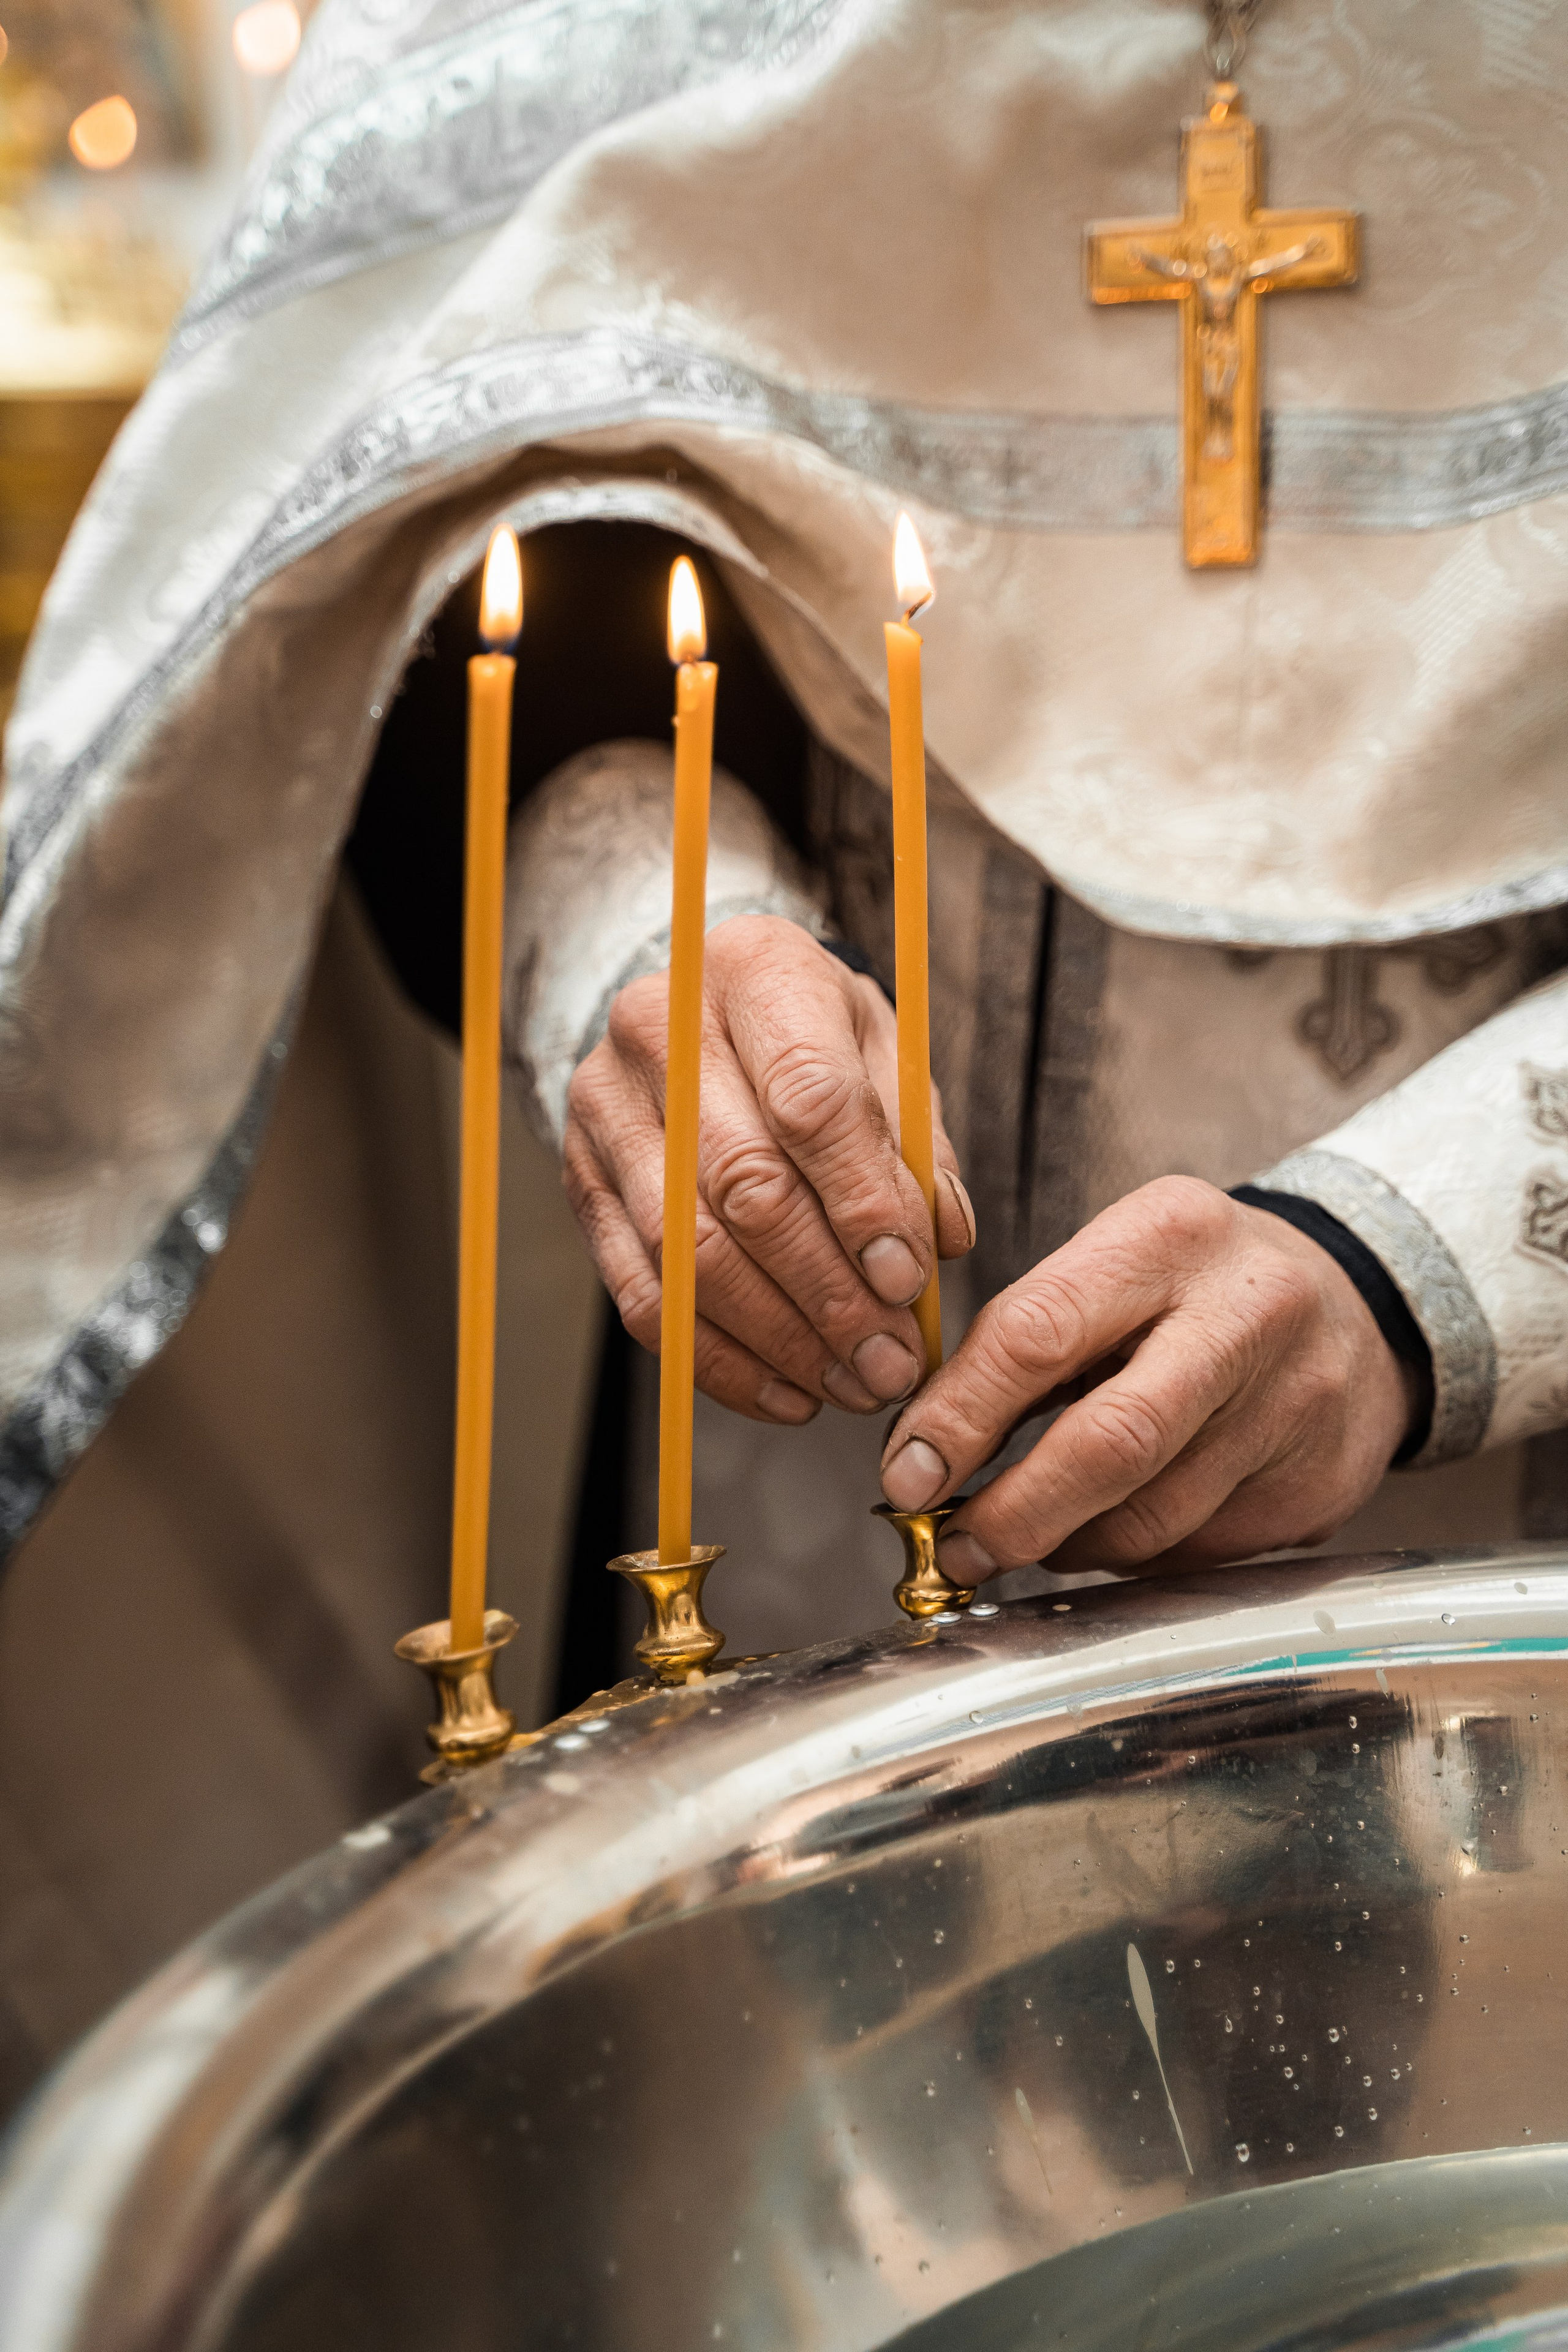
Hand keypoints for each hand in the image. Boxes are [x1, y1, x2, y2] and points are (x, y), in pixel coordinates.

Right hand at [565, 914, 974, 1422]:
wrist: (697, 1011)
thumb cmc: (810, 1036)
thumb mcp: (883, 1051)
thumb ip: (916, 1140)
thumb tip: (941, 1241)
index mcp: (755, 971)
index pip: (808, 1100)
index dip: (862, 1200)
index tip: (910, 1279)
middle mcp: (660, 1030)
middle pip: (744, 1187)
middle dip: (829, 1292)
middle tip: (892, 1361)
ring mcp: (605, 1109)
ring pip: (690, 1255)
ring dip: (781, 1340)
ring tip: (854, 1384)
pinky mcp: (581, 1182)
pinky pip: (644, 1296)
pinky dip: (720, 1361)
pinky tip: (788, 1393)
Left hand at [878, 1177, 1420, 1577]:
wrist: (1357, 1305)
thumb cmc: (1197, 1288)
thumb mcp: (1114, 1266)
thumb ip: (1024, 1340)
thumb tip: (925, 1451)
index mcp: (1169, 1235)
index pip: (1039, 1334)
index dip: (961, 1418)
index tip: (907, 1476)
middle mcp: (1248, 1313)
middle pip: (1110, 1442)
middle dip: (1014, 1513)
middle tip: (956, 1548)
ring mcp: (1297, 1404)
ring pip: (1151, 1519)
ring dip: (1066, 1544)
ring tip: (1026, 1536)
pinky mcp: (1319, 1485)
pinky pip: (1196, 1551)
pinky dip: (1133, 1554)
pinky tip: (1114, 1525)